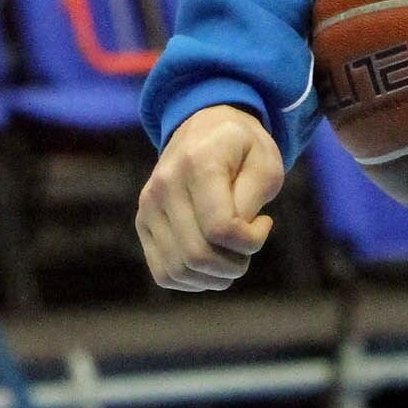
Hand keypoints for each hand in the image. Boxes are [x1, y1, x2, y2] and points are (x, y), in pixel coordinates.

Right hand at [136, 105, 282, 291]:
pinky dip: (192, 280)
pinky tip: (212, 263)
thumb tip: (232, 239)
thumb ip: (251, 202)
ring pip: (179, 270)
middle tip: (249, 245)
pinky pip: (164, 273)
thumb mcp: (265, 164)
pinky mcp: (142, 222)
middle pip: (198, 255)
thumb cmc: (243, 148)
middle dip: (235, 264)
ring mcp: (148, 206)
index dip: (251, 241)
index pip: (221, 229)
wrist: (205, 126)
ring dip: (215, 277)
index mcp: (198, 164)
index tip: (264, 223)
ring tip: (231, 253)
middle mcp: (164, 185)